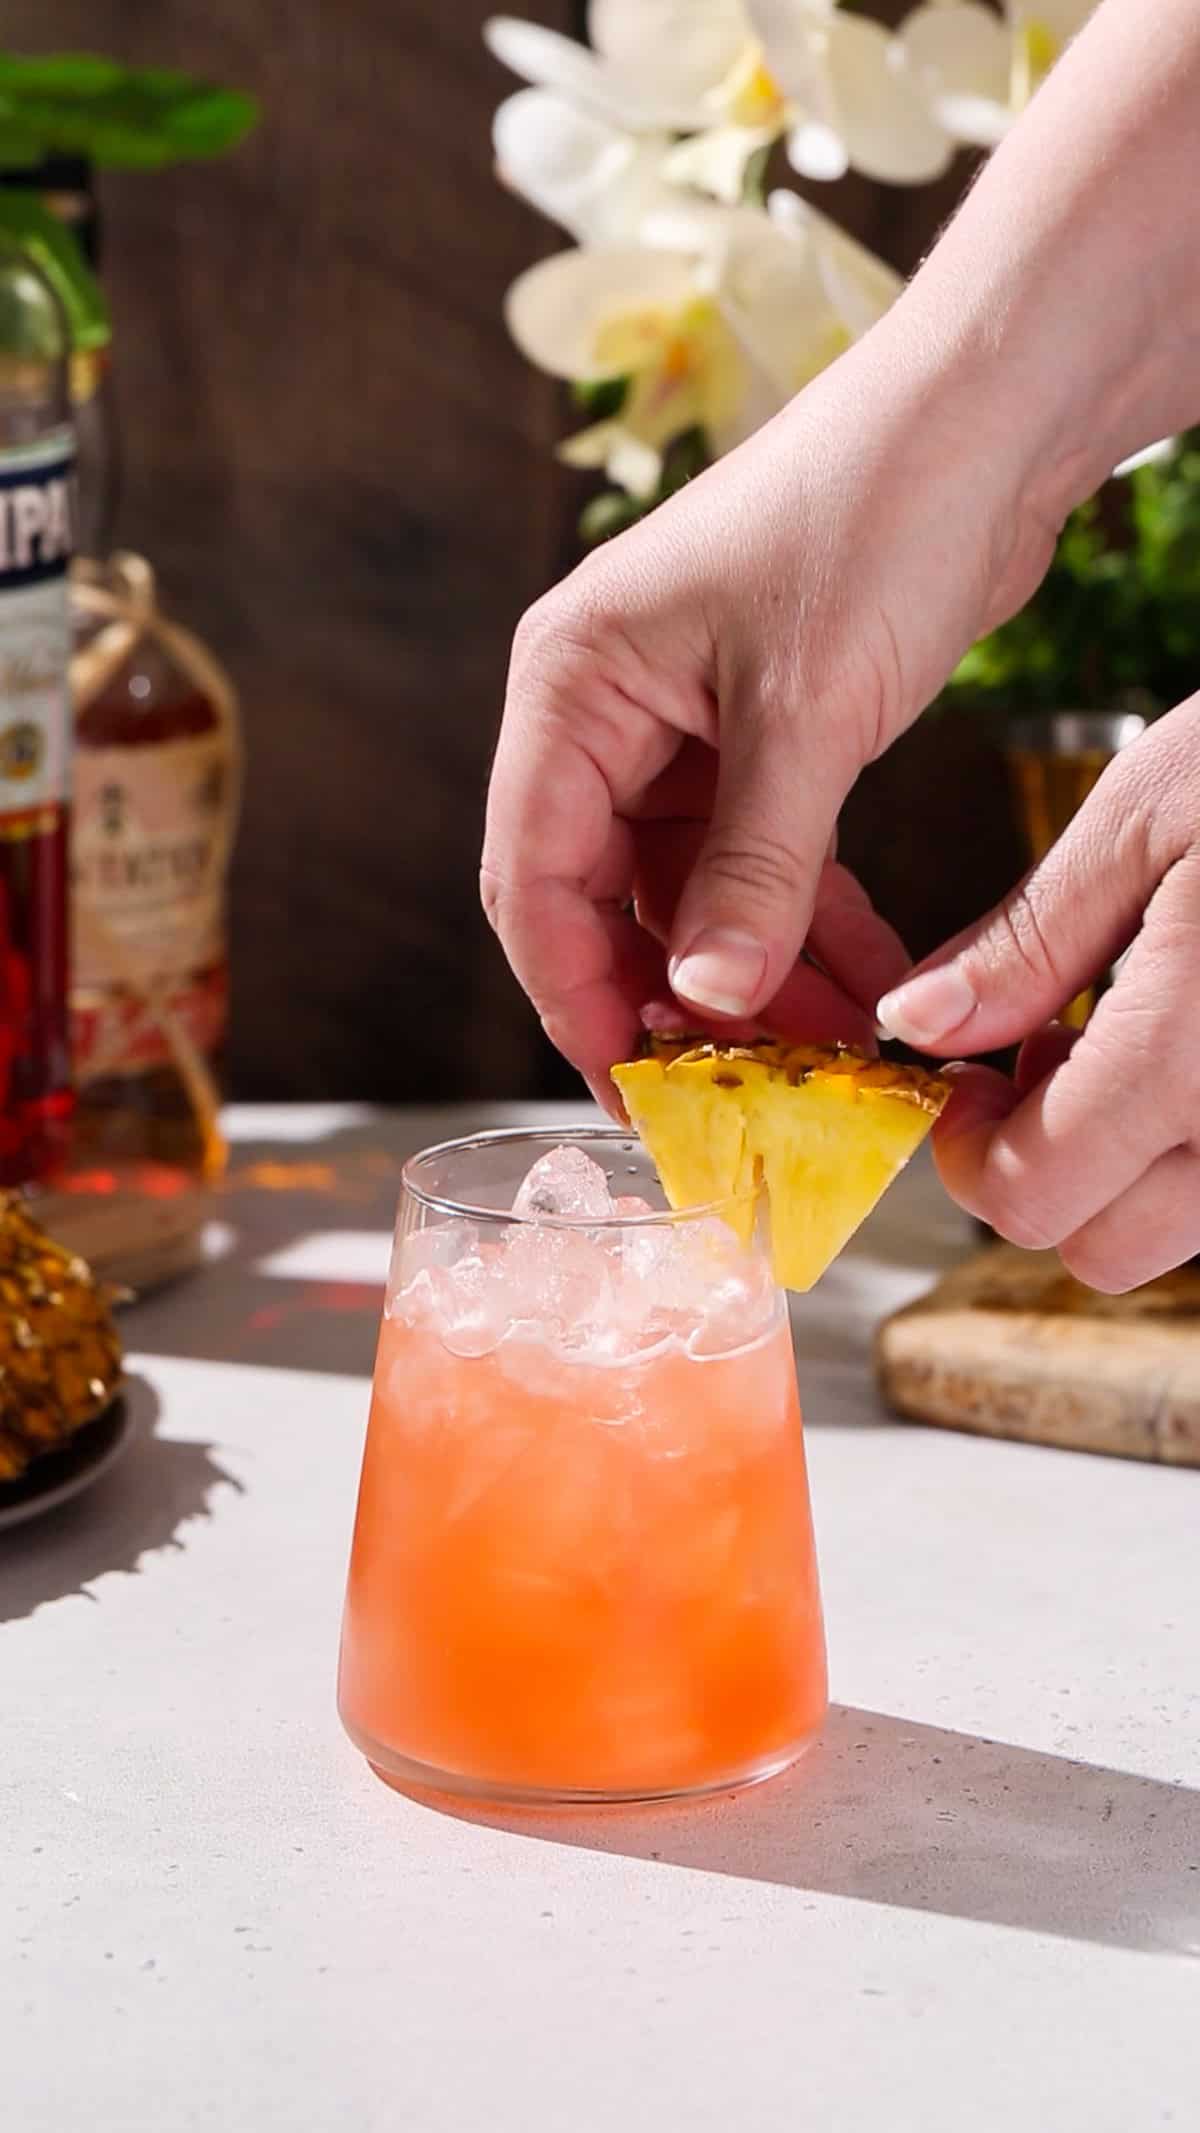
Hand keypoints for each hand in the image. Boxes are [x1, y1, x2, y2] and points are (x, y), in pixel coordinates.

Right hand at [482, 327, 1058, 1103]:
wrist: (987, 416)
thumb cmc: (877, 513)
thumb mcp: (807, 714)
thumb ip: (751, 869)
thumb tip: (707, 998)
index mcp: (572, 681)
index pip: (533, 872)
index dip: (575, 992)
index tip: (632, 1088)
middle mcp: (608, 706)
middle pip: (604, 896)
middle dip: (670, 999)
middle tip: (729, 1095)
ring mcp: (681, 723)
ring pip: (689, 892)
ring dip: (749, 975)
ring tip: (818, 1058)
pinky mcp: (756, 734)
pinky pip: (756, 862)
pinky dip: (800, 925)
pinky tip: (856, 989)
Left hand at [878, 700, 1199, 1289]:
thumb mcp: (1150, 815)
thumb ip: (1029, 941)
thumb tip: (916, 1022)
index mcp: (1193, 1055)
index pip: (1032, 1200)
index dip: (970, 1150)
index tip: (967, 1074)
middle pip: (1105, 1249)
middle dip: (1047, 1169)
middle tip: (1049, 1048)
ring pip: (1181, 1228)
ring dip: (1132, 1164)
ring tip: (1141, 1030)